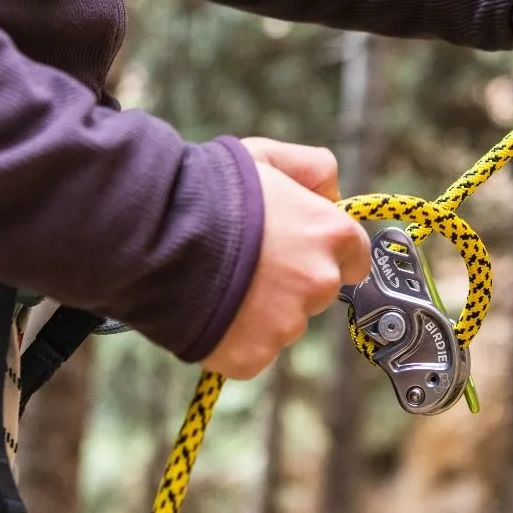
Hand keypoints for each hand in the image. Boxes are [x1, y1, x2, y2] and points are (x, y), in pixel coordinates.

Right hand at [204, 142, 369, 379]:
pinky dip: (235, 338)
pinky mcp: (254, 356)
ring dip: (261, 311)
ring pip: (284, 323)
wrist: (158, 236)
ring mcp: (288, 324)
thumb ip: (312, 168)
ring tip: (221, 282)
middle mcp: (319, 282)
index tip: (300, 250)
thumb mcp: (267, 156)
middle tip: (247, 262)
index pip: (354, 257)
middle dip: (291, 281)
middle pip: (317, 291)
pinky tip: (211, 309)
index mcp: (332, 235)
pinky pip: (252, 351)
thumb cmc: (210, 191)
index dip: (326, 252)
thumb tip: (334, 192)